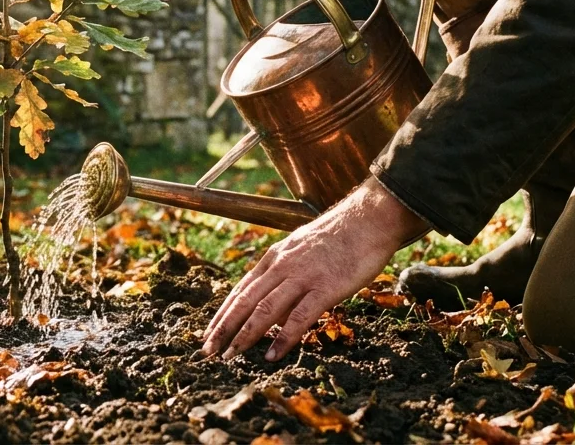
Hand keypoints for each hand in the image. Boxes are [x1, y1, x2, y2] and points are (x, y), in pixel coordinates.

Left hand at [200, 177, 429, 361]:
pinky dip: (283, 338)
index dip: (223, 313)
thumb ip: (285, 276)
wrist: (367, 220)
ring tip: (230, 355)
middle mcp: (282, 266)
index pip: (241, 290)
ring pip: (265, 309)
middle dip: (224, 327)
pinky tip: (272, 355)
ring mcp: (302, 276)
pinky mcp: (324, 287)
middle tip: (207, 350)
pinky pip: (299, 317)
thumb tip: (275, 311)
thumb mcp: (301, 250)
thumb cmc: (338, 238)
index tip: (209, 333)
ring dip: (245, 334)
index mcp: (274, 257)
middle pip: (245, 301)